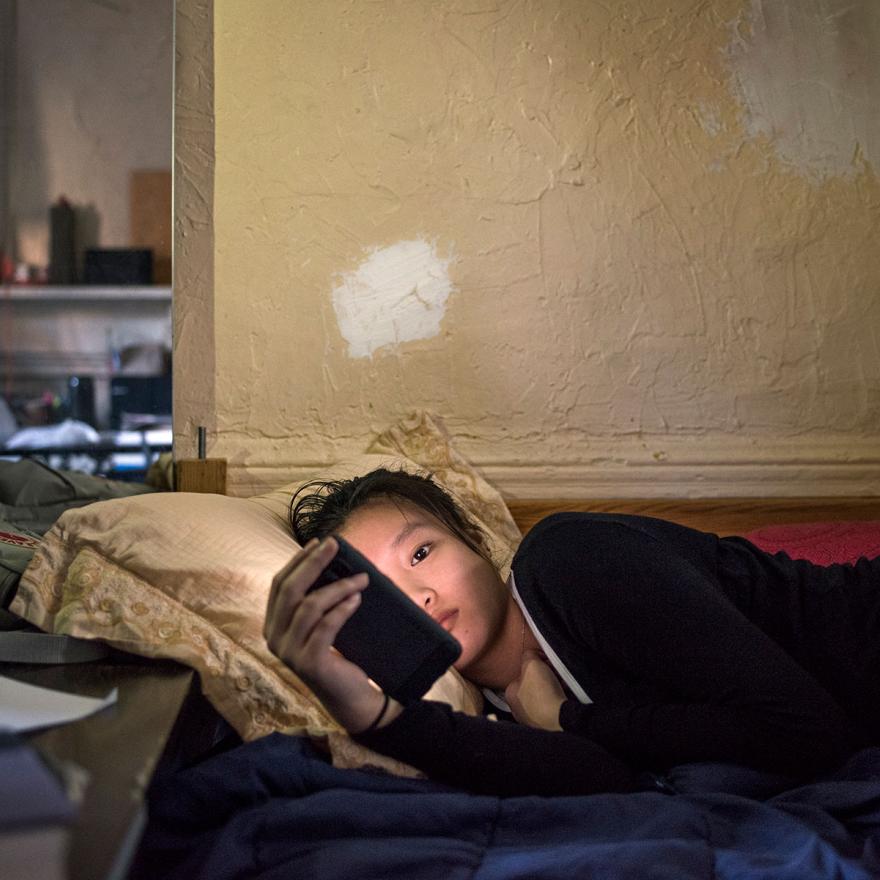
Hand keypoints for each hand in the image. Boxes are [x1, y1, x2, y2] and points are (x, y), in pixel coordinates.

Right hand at [264, 537, 400, 732]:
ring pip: (309, 606)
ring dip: (338, 587)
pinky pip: (325, 626)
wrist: (350, 696)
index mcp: (273, 625)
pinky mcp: (308, 662)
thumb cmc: (337, 654)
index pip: (279, 584)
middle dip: (313, 563)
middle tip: (335, 545)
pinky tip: (356, 599)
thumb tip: (332, 560)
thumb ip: (317, 599)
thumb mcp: (321, 623)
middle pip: (290, 590)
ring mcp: (289, 652)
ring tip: (361, 578)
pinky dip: (342, 609)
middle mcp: (274, 638)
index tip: (318, 542)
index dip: (297, 561)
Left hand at [504, 650, 563, 730]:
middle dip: (546, 676)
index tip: (548, 663)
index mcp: (510, 693)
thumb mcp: (532, 664)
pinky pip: (552, 708)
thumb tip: (531, 654)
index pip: (523, 673)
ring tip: (564, 684)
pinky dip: (559, 700)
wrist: (559, 720)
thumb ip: (529, 655)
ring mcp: (531, 720)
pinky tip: (566, 695)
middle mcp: (518, 708)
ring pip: (544, 696)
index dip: (537, 664)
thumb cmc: (542, 692)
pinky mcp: (545, 727)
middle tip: (558, 673)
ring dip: (554, 687)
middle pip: (534, 685)